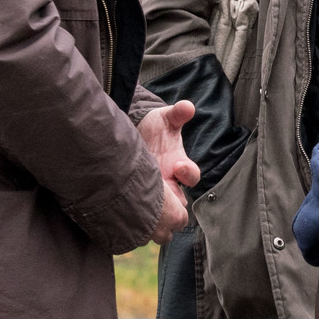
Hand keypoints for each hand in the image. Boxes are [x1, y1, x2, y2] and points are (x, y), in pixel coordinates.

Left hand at [137, 101, 200, 243]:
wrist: (134, 132)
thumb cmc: (155, 127)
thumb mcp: (166, 118)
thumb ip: (177, 114)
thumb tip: (188, 106)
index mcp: (180, 165)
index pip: (193, 177)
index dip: (188, 174)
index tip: (178, 166)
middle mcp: (170, 181)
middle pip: (179, 202)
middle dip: (174, 200)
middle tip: (162, 190)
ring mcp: (155, 189)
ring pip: (161, 212)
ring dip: (155, 209)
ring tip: (143, 203)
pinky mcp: (138, 194)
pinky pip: (141, 211)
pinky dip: (136, 212)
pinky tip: (126, 207)